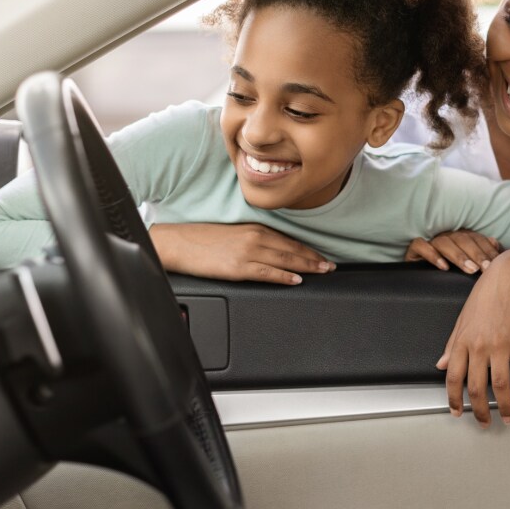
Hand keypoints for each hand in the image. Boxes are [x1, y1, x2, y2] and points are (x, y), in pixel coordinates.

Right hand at [148, 223, 333, 284]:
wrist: (178, 243)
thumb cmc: (202, 240)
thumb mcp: (234, 235)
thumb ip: (254, 242)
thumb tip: (272, 254)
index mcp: (255, 228)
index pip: (289, 240)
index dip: (308, 249)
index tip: (322, 256)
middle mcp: (255, 237)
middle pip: (292, 249)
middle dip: (314, 258)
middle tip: (332, 265)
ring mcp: (247, 252)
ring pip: (285, 259)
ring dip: (307, 266)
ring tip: (323, 271)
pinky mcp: (238, 267)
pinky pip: (267, 272)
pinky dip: (284, 276)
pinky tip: (296, 280)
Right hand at [405, 229, 503, 273]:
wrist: (419, 281)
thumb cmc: (448, 272)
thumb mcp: (467, 264)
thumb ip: (482, 253)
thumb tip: (496, 243)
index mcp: (461, 238)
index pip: (476, 239)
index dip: (487, 250)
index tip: (496, 264)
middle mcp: (446, 237)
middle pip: (462, 239)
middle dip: (476, 253)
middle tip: (486, 268)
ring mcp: (429, 242)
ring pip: (444, 242)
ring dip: (458, 255)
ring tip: (470, 270)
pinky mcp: (413, 250)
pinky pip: (421, 246)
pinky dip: (432, 254)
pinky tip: (443, 267)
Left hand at [436, 246, 509, 426]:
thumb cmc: (486, 294)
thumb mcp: (462, 319)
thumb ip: (451, 345)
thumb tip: (440, 364)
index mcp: (463, 341)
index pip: (453, 378)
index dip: (453, 399)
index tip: (457, 412)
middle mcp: (480, 345)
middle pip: (477, 387)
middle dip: (479, 411)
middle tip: (484, 422)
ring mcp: (502, 344)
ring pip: (501, 385)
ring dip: (505, 406)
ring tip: (508, 417)